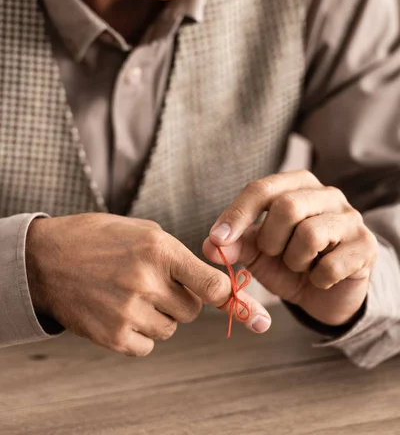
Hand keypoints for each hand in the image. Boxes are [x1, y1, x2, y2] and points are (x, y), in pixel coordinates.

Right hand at [26, 213, 270, 355]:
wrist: (47, 259)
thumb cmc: (99, 238)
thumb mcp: (143, 231)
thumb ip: (178, 256)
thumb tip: (216, 283)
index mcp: (159, 250)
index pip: (212, 284)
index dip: (230, 296)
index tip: (244, 306)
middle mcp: (147, 281)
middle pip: (194, 309)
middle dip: (184, 299)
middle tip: (159, 284)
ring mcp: (129, 311)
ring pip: (172, 328)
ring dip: (161, 316)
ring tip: (133, 294)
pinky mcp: (113, 336)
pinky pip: (148, 345)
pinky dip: (141, 333)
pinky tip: (121, 311)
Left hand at [203, 170, 377, 326]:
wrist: (327, 293)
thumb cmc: (290, 263)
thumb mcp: (258, 253)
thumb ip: (236, 245)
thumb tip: (210, 245)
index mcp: (297, 185)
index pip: (262, 188)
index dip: (237, 214)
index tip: (217, 239)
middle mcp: (327, 194)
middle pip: (287, 207)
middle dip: (271, 240)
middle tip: (274, 255)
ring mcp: (351, 219)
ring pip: (310, 234)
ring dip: (294, 261)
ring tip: (299, 265)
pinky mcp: (366, 247)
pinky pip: (331, 266)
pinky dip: (316, 279)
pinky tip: (319, 278)